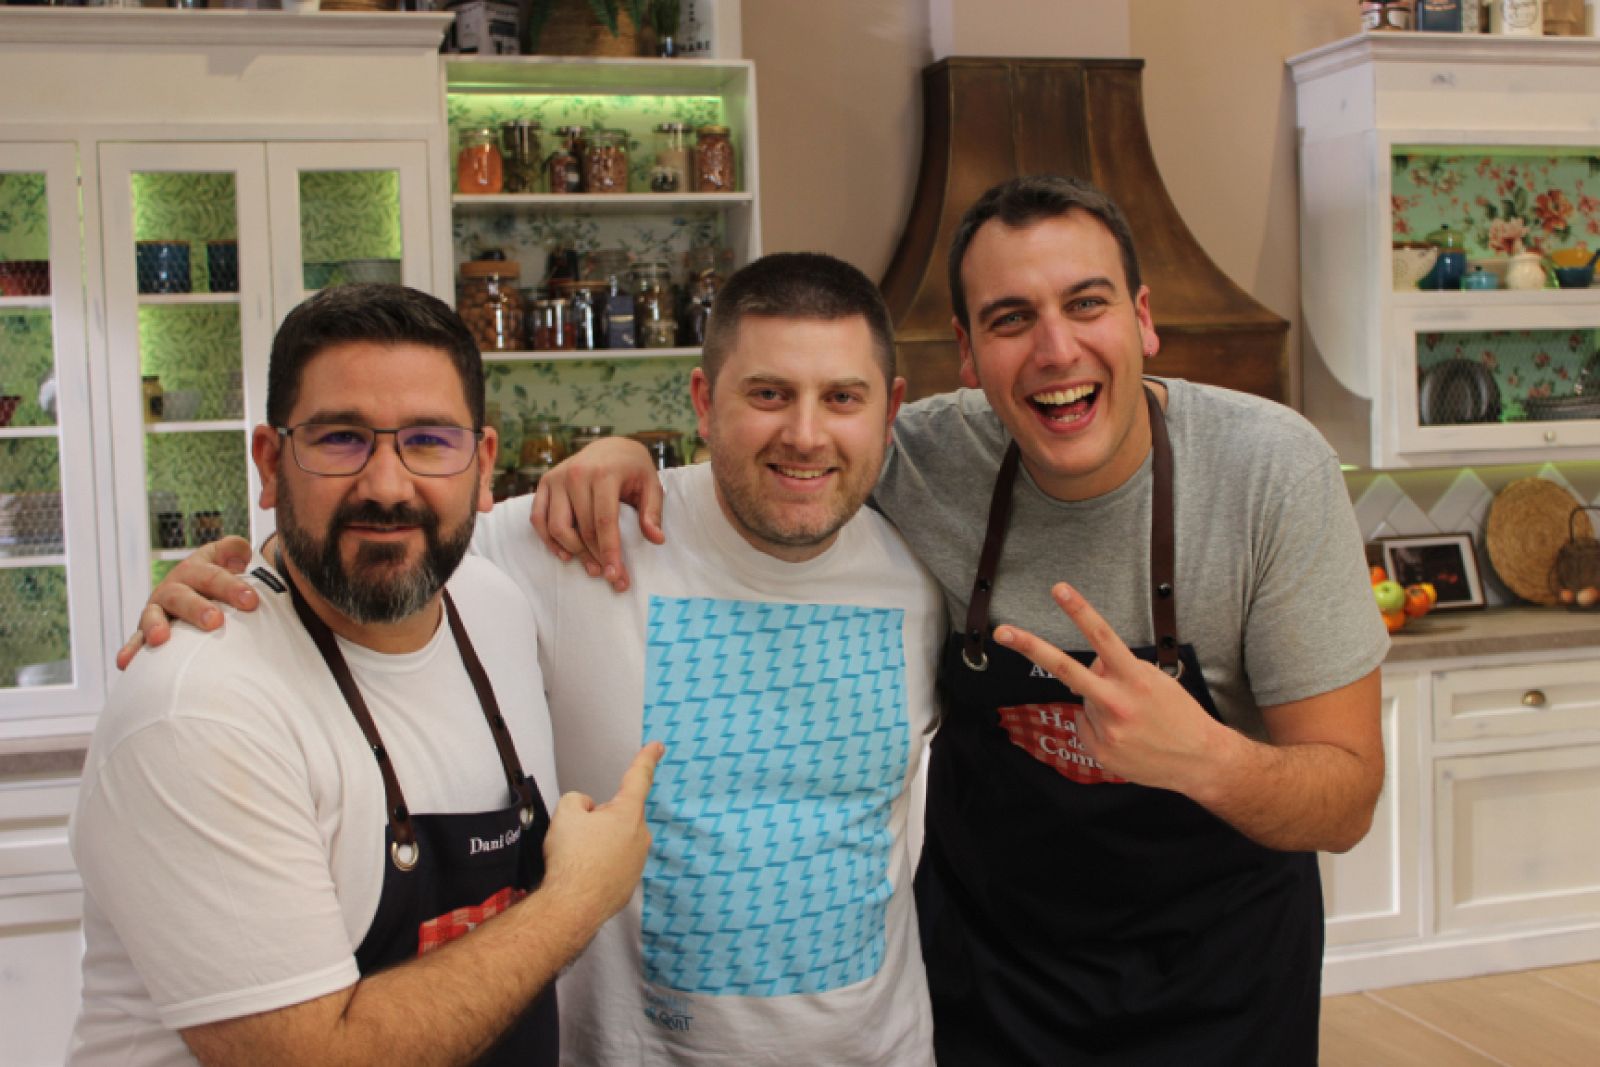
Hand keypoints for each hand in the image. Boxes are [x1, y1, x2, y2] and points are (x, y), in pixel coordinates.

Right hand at [117, 535, 258, 669]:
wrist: (199, 591)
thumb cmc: (221, 580)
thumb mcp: (228, 558)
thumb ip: (234, 550)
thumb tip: (239, 557)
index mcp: (196, 569)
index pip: (212, 575)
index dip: (231, 586)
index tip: (251, 601)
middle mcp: (173, 587)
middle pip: (182, 596)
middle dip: (197, 608)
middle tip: (215, 621)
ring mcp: (158, 609)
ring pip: (153, 615)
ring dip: (155, 626)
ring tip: (160, 639)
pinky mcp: (147, 630)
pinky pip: (136, 640)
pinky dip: (131, 650)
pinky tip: (126, 662)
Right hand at [530, 437, 665, 592]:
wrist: (610, 446)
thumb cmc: (633, 469)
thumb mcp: (651, 485)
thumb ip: (652, 512)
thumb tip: (656, 539)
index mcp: (605, 473)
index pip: (604, 521)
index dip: (609, 551)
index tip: (615, 576)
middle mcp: (577, 474)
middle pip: (582, 528)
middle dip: (596, 558)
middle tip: (610, 578)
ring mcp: (557, 478)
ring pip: (557, 526)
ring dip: (573, 552)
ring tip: (591, 568)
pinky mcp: (545, 483)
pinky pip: (538, 518)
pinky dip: (548, 540)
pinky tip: (566, 554)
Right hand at [540, 741, 662, 931]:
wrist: (571, 907)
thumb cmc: (572, 862)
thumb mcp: (565, 813)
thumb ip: (578, 800)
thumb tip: (585, 809)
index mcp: (628, 813)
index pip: (639, 777)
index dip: (647, 758)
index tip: (657, 747)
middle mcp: (639, 836)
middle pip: (618, 814)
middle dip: (598, 820)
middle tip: (577, 836)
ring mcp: (637, 862)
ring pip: (614, 841)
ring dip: (597, 845)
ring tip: (578, 860)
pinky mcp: (628, 883)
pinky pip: (611, 864)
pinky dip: (597, 866)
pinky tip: (583, 875)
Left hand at [993, 582, 1230, 794]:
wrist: (1200, 761)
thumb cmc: (1179, 715)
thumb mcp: (1156, 681)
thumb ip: (1120, 669)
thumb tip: (1091, 666)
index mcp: (1135, 679)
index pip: (1103, 637)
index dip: (1081, 611)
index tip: (1059, 589)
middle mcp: (1117, 703)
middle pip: (1066, 668)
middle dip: (1031, 647)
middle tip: (1003, 631)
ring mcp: (1106, 730)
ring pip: (1085, 700)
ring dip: (1101, 703)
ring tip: (1133, 720)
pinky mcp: (1100, 752)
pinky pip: (1086, 726)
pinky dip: (1100, 726)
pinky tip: (1126, 735)